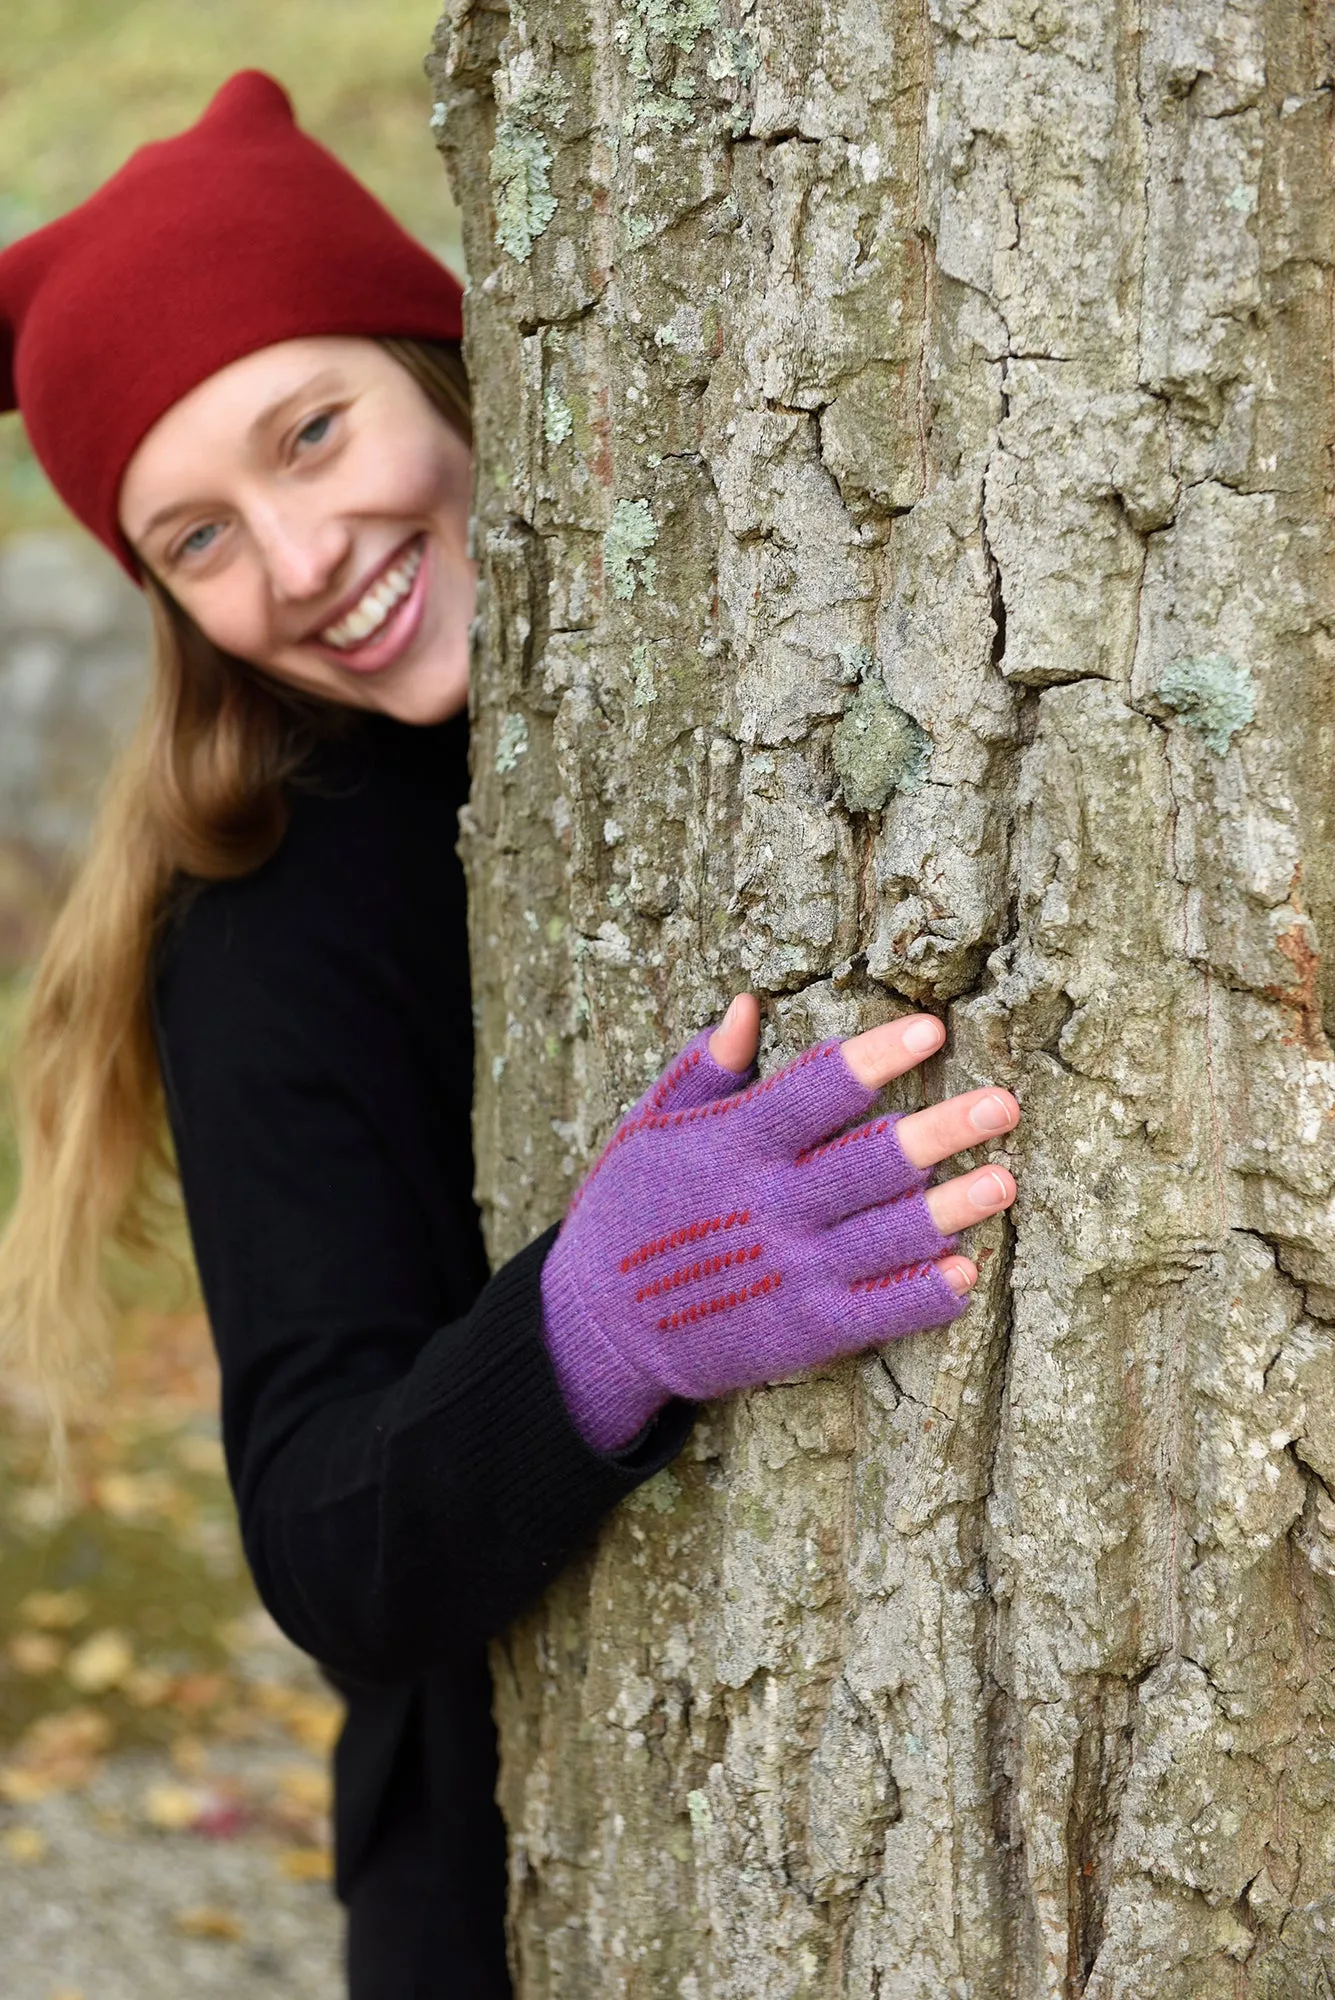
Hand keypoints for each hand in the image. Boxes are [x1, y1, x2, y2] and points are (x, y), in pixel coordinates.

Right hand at [540, 998, 1019, 1451]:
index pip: (818, 1090)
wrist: (596, 1328)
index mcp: (734, 1146)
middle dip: (943, 1130)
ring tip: (1005, 1179)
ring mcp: (791, 1271)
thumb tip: (747, 1006)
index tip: (931, 1030)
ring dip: (952, 1208)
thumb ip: (704, 1072)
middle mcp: (770, 1205)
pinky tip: (966, 1270)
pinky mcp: (803, 1331)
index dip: (877, 1057)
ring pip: (889, 1234)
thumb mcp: (647, 1130)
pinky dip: (924, 1293)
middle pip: (871, 1161)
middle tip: (1004, 1104)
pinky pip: (878, 1311)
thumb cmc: (627, 1213)